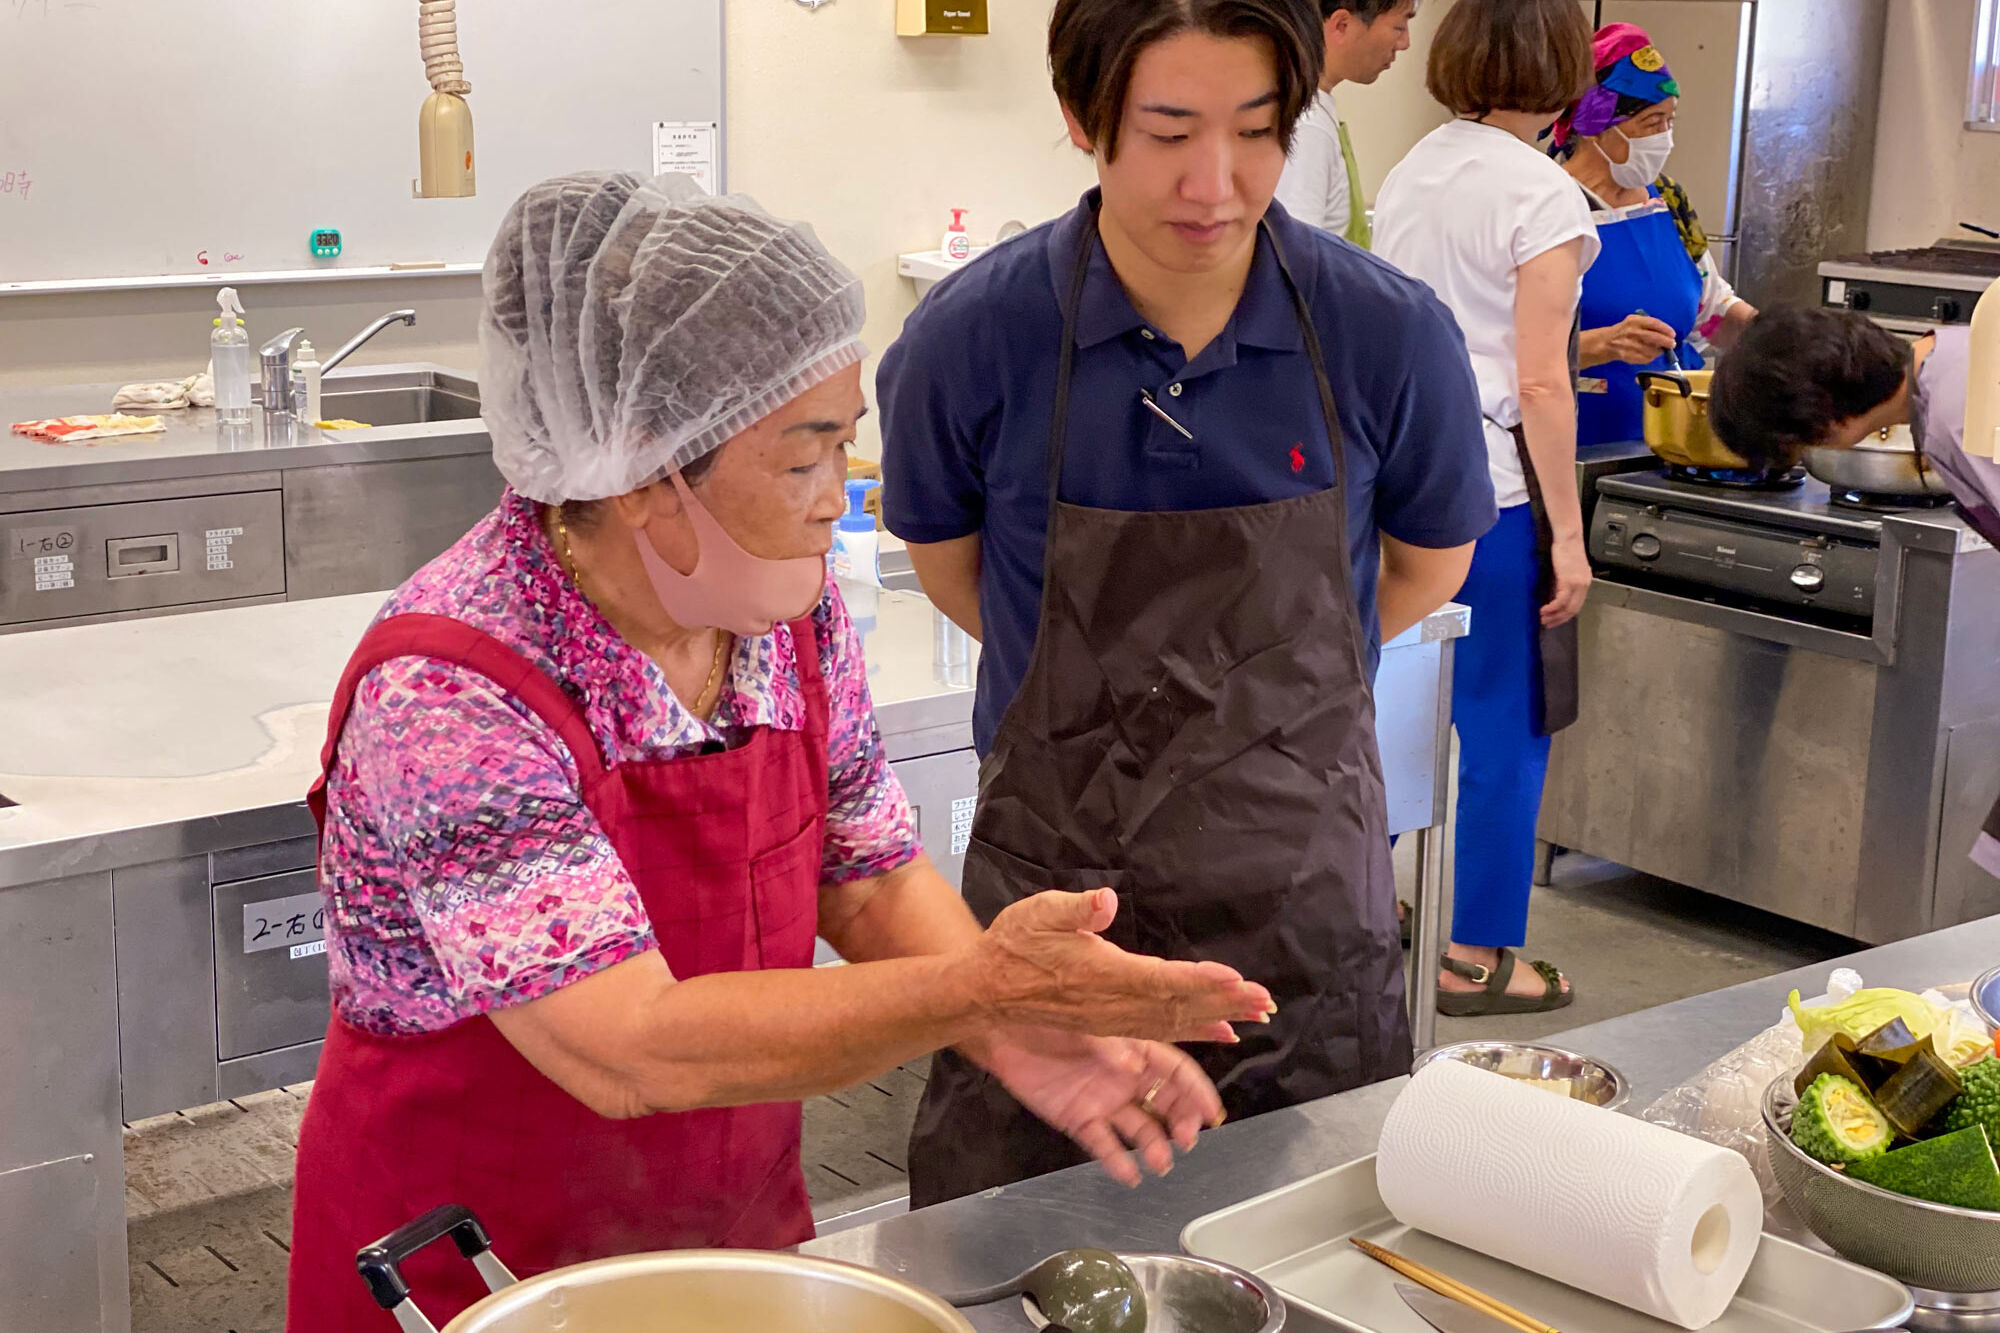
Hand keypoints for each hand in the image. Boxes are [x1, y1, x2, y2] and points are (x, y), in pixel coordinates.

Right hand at [970, 889, 1275, 1042]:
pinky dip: (1192, 1032)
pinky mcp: (1110, 1026)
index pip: (1161, 979)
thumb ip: (1075, 909)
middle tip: (1263, 1000)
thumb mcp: (1039, 913)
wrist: (987, 989)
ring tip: (1253, 1015)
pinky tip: (1218, 1033)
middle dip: (1223, 1003)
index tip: (1235, 980)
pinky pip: (1159, 1032)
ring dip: (1215, 1018)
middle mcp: (1113, 1004)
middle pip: (1178, 1005)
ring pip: (1173, 1022)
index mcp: (1101, 974)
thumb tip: (1106, 902)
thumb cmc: (1014, 946)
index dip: (1200, 981)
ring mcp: (1113, 1020)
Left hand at [974, 1027, 1222, 1187]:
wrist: (1003, 1029)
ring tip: (1160, 1161)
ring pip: (1139, 1128)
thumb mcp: (1088, 1027)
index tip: (1211, 1111)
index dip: (1195, 1090)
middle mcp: (1123, 1075)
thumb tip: (1135, 1067)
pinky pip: (1103, 1143)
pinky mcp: (1078, 1117)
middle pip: (1165, 1102)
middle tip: (1189, 1138)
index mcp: (1134, 1046)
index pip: (1175, 1070)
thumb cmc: (1046, 1014)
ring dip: (1154, 1146)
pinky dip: (1117, 1160)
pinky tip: (1129, 1173)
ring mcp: (1102, 1098)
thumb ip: (1114, 1049)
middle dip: (1182, 1122)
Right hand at [1542, 534, 1591, 627]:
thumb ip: (1562, 583)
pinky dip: (1552, 608)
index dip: (1565, 616)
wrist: (1568, 537)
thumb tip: (1552, 596)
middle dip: (1559, 619)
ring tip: (1543, 618)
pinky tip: (1544, 610)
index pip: (1576, 605)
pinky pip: (1561, 601)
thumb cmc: (1565, 548)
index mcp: (1584, 583)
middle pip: (1573, 610)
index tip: (1555, 620)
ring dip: (1554, 616)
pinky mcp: (1568, 581)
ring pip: (1567, 608)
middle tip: (1548, 624)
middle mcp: (1583, 585)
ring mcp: (1577, 584)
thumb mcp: (1565, 569)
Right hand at [1585, 314, 1677, 366]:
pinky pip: (1644, 358)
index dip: (1666, 329)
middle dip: (1666, 342)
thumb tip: (1666, 333)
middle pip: (1654, 337)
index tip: (1672, 334)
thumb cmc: (1623, 331)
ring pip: (1650, 350)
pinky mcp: (1627, 355)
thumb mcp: (1633, 322)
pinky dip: (1650, 358)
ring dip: (1658, 351)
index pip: (1654, 323)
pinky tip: (1650, 355)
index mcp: (1634, 321)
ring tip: (1660, 350)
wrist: (1605, 342)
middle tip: (1672, 344)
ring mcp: (1628, 345)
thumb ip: (1648, 325)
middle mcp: (1631, 332)